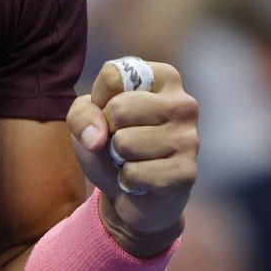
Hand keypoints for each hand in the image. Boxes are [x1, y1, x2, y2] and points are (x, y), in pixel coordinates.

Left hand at [65, 59, 198, 256]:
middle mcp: (183, 104)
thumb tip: (96, 139)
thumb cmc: (111, 145)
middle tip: (122, 141)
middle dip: (109, 131)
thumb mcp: (86, 120)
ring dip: (118, 158)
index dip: (99, 101)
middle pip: (120, 108)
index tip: (112, 115)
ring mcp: (189, 138)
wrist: (129, 195)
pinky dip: (127, 180)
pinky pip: (134, 173)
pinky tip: (142, 180)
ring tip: (133, 160)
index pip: (113, 76)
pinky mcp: (186, 172)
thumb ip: (81, 114)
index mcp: (163, 78)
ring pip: (125, 142)